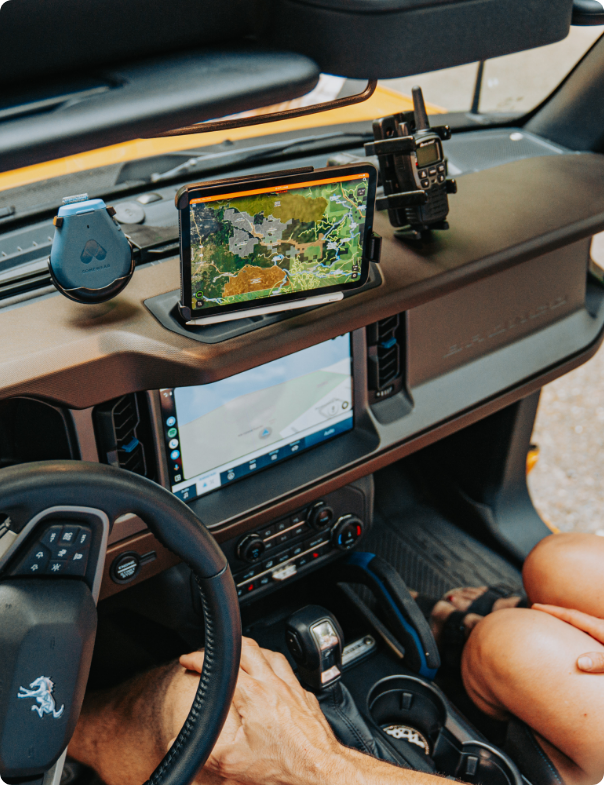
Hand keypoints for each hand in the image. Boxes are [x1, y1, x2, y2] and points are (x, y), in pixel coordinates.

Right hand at [178, 638, 343, 784]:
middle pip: (248, 648)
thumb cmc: (284, 765)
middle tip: (214, 652)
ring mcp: (292, 688)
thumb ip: (203, 750)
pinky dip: (275, 666)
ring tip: (241, 656)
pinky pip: (289, 670)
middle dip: (226, 645)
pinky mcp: (305, 697)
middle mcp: (273, 685)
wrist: (319, 769)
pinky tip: (273, 676)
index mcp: (253, 695)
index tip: (188, 661)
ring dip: (253, 651)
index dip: (199, 661)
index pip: (222, 668)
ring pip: (271, 654)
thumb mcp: (232, 763)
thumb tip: (177, 747)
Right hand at [533, 604, 603, 672]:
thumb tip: (580, 663)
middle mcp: (601, 626)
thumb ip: (600, 661)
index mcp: (601, 628)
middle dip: (556, 613)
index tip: (535, 607)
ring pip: (581, 623)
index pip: (572, 616)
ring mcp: (603, 632)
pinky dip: (575, 630)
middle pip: (574, 616)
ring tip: (552, 622)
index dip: (553, 611)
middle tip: (537, 610)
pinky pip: (587, 631)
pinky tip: (574, 637)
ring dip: (565, 621)